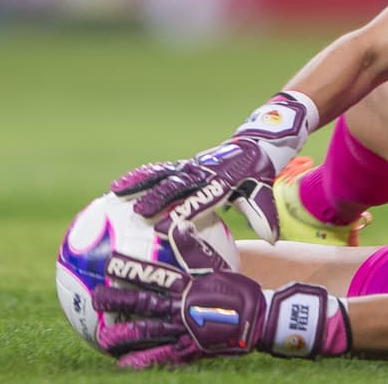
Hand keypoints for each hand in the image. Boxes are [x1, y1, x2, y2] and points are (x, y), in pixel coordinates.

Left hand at [95, 229, 349, 368]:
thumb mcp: (216, 262)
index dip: (130, 268)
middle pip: (143, 304)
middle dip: (117, 301)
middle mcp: (180, 308)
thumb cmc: (235, 288)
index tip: (108, 262)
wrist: (257, 320)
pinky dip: (142, 360)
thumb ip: (193, 246)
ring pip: (148, 333)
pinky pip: (161, 357)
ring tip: (101, 337)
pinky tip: (123, 364)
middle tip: (95, 298)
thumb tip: (175, 223)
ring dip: (124, 334)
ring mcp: (183, 331)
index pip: (153, 274)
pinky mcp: (188, 350)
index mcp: (185, 285)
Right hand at [111, 92, 317, 242]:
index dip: (184, 212)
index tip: (168, 226)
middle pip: (176, 185)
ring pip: (161, 173)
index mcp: (221, 182)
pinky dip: (139, 176)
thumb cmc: (256, 176)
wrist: (253, 147)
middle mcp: (201, 172)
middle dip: (157, 198)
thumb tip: (271, 239)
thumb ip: (263, 214)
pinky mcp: (182, 166)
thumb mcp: (262, 193)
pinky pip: (158, 170)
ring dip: (139, 182)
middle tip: (139, 214)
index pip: (200, 200)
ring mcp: (189, 167)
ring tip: (116, 191)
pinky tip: (120, 186)